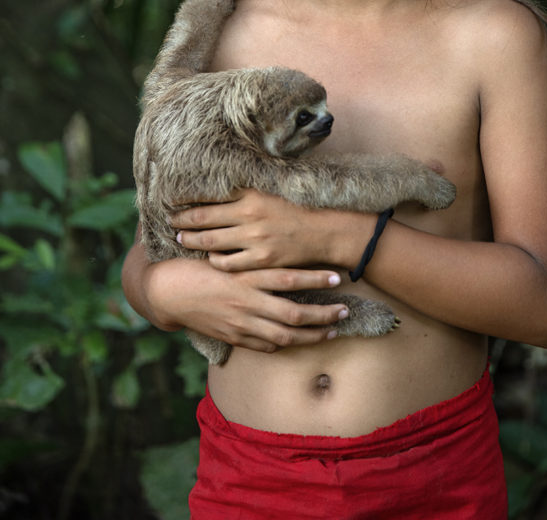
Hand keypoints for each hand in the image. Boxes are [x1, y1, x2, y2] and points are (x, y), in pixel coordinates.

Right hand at [142, 255, 349, 353]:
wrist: (164, 292)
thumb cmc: (194, 263)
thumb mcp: (222, 250)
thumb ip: (249, 249)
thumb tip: (275, 236)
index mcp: (244, 276)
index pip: (287, 278)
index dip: (314, 279)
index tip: (337, 276)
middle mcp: (245, 302)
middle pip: (293, 313)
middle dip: (323, 314)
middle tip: (346, 310)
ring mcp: (239, 323)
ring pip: (283, 336)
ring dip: (311, 335)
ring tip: (332, 331)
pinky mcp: (233, 336)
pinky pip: (264, 346)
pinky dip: (285, 344)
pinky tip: (299, 341)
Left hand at [171, 189, 349, 270]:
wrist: (326, 230)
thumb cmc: (299, 207)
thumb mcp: (272, 189)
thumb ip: (247, 188)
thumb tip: (221, 183)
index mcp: (251, 194)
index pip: (209, 197)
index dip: (187, 201)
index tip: (174, 202)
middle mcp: (250, 215)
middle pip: (204, 220)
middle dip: (183, 222)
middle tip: (170, 222)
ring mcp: (254, 239)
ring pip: (211, 243)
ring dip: (193, 241)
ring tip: (182, 240)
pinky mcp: (261, 260)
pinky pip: (228, 263)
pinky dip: (215, 261)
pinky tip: (210, 258)